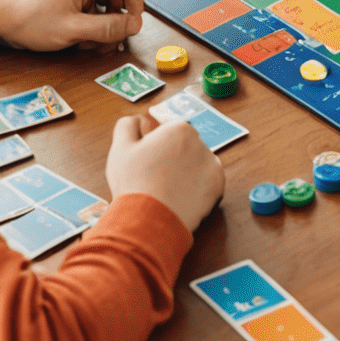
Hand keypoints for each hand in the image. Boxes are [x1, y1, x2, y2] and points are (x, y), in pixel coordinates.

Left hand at [0, 0, 143, 50]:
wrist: (0, 12)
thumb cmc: (30, 17)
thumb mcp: (74, 29)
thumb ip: (110, 28)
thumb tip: (136, 26)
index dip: (136, 8)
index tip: (128, 30)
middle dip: (116, 20)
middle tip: (103, 44)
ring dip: (104, 22)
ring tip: (87, 41)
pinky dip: (93, 17)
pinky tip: (80, 33)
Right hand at [105, 113, 223, 231]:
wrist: (149, 220)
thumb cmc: (134, 182)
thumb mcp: (121, 147)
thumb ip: (129, 125)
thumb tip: (142, 120)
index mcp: (180, 129)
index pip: (169, 131)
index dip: (155, 145)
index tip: (146, 160)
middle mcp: (201, 143)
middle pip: (185, 147)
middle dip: (172, 158)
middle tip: (154, 176)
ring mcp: (212, 166)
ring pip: (197, 165)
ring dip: (186, 173)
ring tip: (166, 189)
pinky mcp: (218, 188)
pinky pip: (206, 184)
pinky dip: (195, 190)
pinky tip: (179, 197)